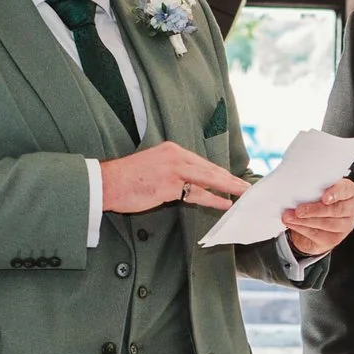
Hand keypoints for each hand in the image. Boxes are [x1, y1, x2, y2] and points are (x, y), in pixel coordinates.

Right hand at [101, 143, 252, 214]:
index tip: (232, 179)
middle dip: (230, 178)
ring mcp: (173, 169)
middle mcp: (175, 156)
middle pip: (210, 168)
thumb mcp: (153, 168)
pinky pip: (198, 193)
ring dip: (229, 186)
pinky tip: (226, 203)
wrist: (106, 183)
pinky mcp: (169, 185)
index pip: (202, 162)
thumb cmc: (127, 179)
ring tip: (243, 193)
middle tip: (247, 186)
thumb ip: (173, 172)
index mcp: (172, 150)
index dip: (219, 172)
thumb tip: (190, 185)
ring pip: (208, 178)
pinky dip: (214, 198)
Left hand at [281, 180, 353, 257]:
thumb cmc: (317, 201)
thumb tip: (297, 189)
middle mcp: (351, 208)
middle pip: (336, 210)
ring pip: (327, 224)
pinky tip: (293, 223)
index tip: (324, 198)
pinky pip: (318, 234)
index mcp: (349, 191)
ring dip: (305, 220)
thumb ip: (314, 188)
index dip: (336, 193)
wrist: (313, 223)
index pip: (346, 189)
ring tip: (290, 217)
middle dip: (315, 210)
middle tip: (299, 210)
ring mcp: (345, 225)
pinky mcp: (335, 239)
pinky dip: (302, 228)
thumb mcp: (318, 190)